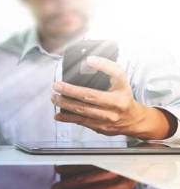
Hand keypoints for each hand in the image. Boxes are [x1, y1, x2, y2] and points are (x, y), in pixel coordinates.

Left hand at [51, 56, 176, 139]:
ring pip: (82, 110)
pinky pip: (81, 121)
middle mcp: (117, 103)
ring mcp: (109, 117)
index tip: (89, 60)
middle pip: (90, 95)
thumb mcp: (121, 83)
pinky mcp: (101, 127)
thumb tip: (87, 63)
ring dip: (65, 104)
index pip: (116, 73)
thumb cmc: (123, 99)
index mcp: (122, 89)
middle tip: (57, 85)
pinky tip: (58, 115)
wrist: (133, 120)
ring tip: (55, 98)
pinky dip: (68, 118)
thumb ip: (108, 73)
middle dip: (70, 90)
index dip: (103, 65)